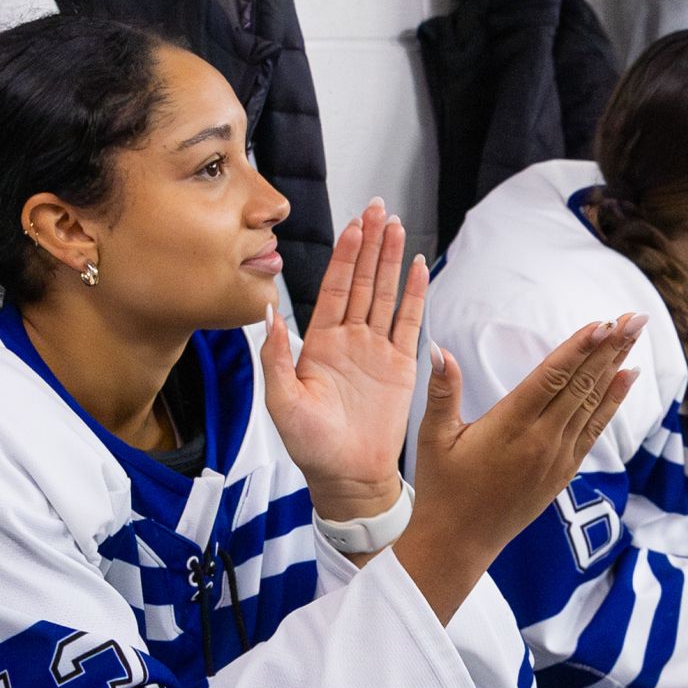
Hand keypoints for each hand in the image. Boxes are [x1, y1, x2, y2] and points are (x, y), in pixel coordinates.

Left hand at [264, 202, 427, 518]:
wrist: (346, 477)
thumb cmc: (311, 446)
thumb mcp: (282, 401)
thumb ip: (276, 356)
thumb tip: (268, 312)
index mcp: (319, 343)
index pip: (334, 288)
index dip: (344, 255)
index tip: (352, 225)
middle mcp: (349, 340)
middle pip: (362, 280)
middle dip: (370, 244)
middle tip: (379, 209)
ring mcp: (376, 350)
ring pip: (385, 294)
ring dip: (391, 260)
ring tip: (398, 226)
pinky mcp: (401, 366)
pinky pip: (409, 322)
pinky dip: (415, 294)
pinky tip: (418, 267)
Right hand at [393, 319, 643, 619]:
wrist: (459, 543)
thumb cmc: (442, 488)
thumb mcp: (433, 439)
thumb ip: (442, 392)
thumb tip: (438, 348)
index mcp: (509, 427)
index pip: (551, 378)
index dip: (579, 348)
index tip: (604, 323)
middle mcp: (541, 441)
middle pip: (582, 384)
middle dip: (611, 348)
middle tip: (636, 317)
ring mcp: (557, 458)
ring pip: (592, 402)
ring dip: (616, 366)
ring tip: (636, 335)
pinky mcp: (564, 472)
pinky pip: (594, 429)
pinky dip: (612, 401)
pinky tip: (627, 377)